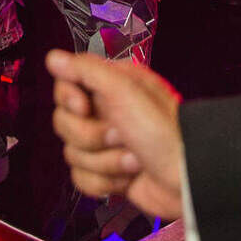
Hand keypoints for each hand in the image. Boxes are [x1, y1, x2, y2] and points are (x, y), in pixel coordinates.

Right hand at [46, 49, 184, 220]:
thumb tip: (53, 57)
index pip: (64, 86)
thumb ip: (85, 69)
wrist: (187, 179)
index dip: (69, 100)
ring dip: (105, 162)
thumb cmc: (163, 131)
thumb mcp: (123, 89)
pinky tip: (127, 179)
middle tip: (121, 135)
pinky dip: (104, 182)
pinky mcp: (108, 174)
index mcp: (108, 86)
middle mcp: (104, 112)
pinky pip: (82, 178)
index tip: (84, 106)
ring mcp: (105, 145)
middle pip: (64, 123)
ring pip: (72, 153)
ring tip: (134, 159)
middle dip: (92, 136)